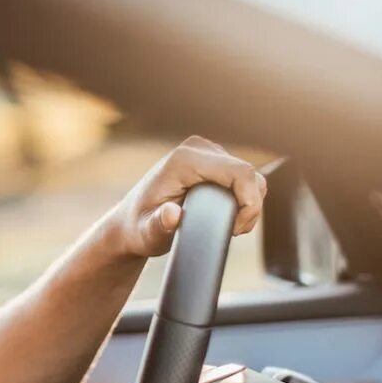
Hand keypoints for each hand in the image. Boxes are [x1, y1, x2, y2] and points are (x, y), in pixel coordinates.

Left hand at [103, 137, 267, 258]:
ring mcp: (206, 151)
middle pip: (249, 174)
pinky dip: (244, 197)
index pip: (240, 172)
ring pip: (249, 175)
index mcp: (185, 160)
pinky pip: (242, 176)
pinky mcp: (212, 160)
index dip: (249, 203)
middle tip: (233, 231)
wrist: (131, 221)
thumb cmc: (139, 228)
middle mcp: (197, 149)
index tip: (235, 228)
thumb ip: (158, 225)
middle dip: (250, 207)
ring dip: (248, 203)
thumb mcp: (147, 233)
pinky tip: (229, 214)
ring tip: (230, 225)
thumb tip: (172, 214)